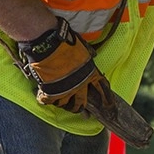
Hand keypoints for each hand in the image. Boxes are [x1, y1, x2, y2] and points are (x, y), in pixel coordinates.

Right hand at [15, 19, 146, 134]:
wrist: (48, 43)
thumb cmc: (65, 41)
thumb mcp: (83, 48)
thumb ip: (87, 55)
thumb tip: (92, 55)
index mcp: (90, 73)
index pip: (102, 88)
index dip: (106, 98)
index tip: (109, 106)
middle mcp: (79, 85)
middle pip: (82, 103)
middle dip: (81, 108)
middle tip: (81, 112)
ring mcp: (64, 90)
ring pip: (65, 105)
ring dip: (64, 105)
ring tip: (61, 104)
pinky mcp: (50, 91)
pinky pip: (48, 101)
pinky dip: (45, 100)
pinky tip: (44, 98)